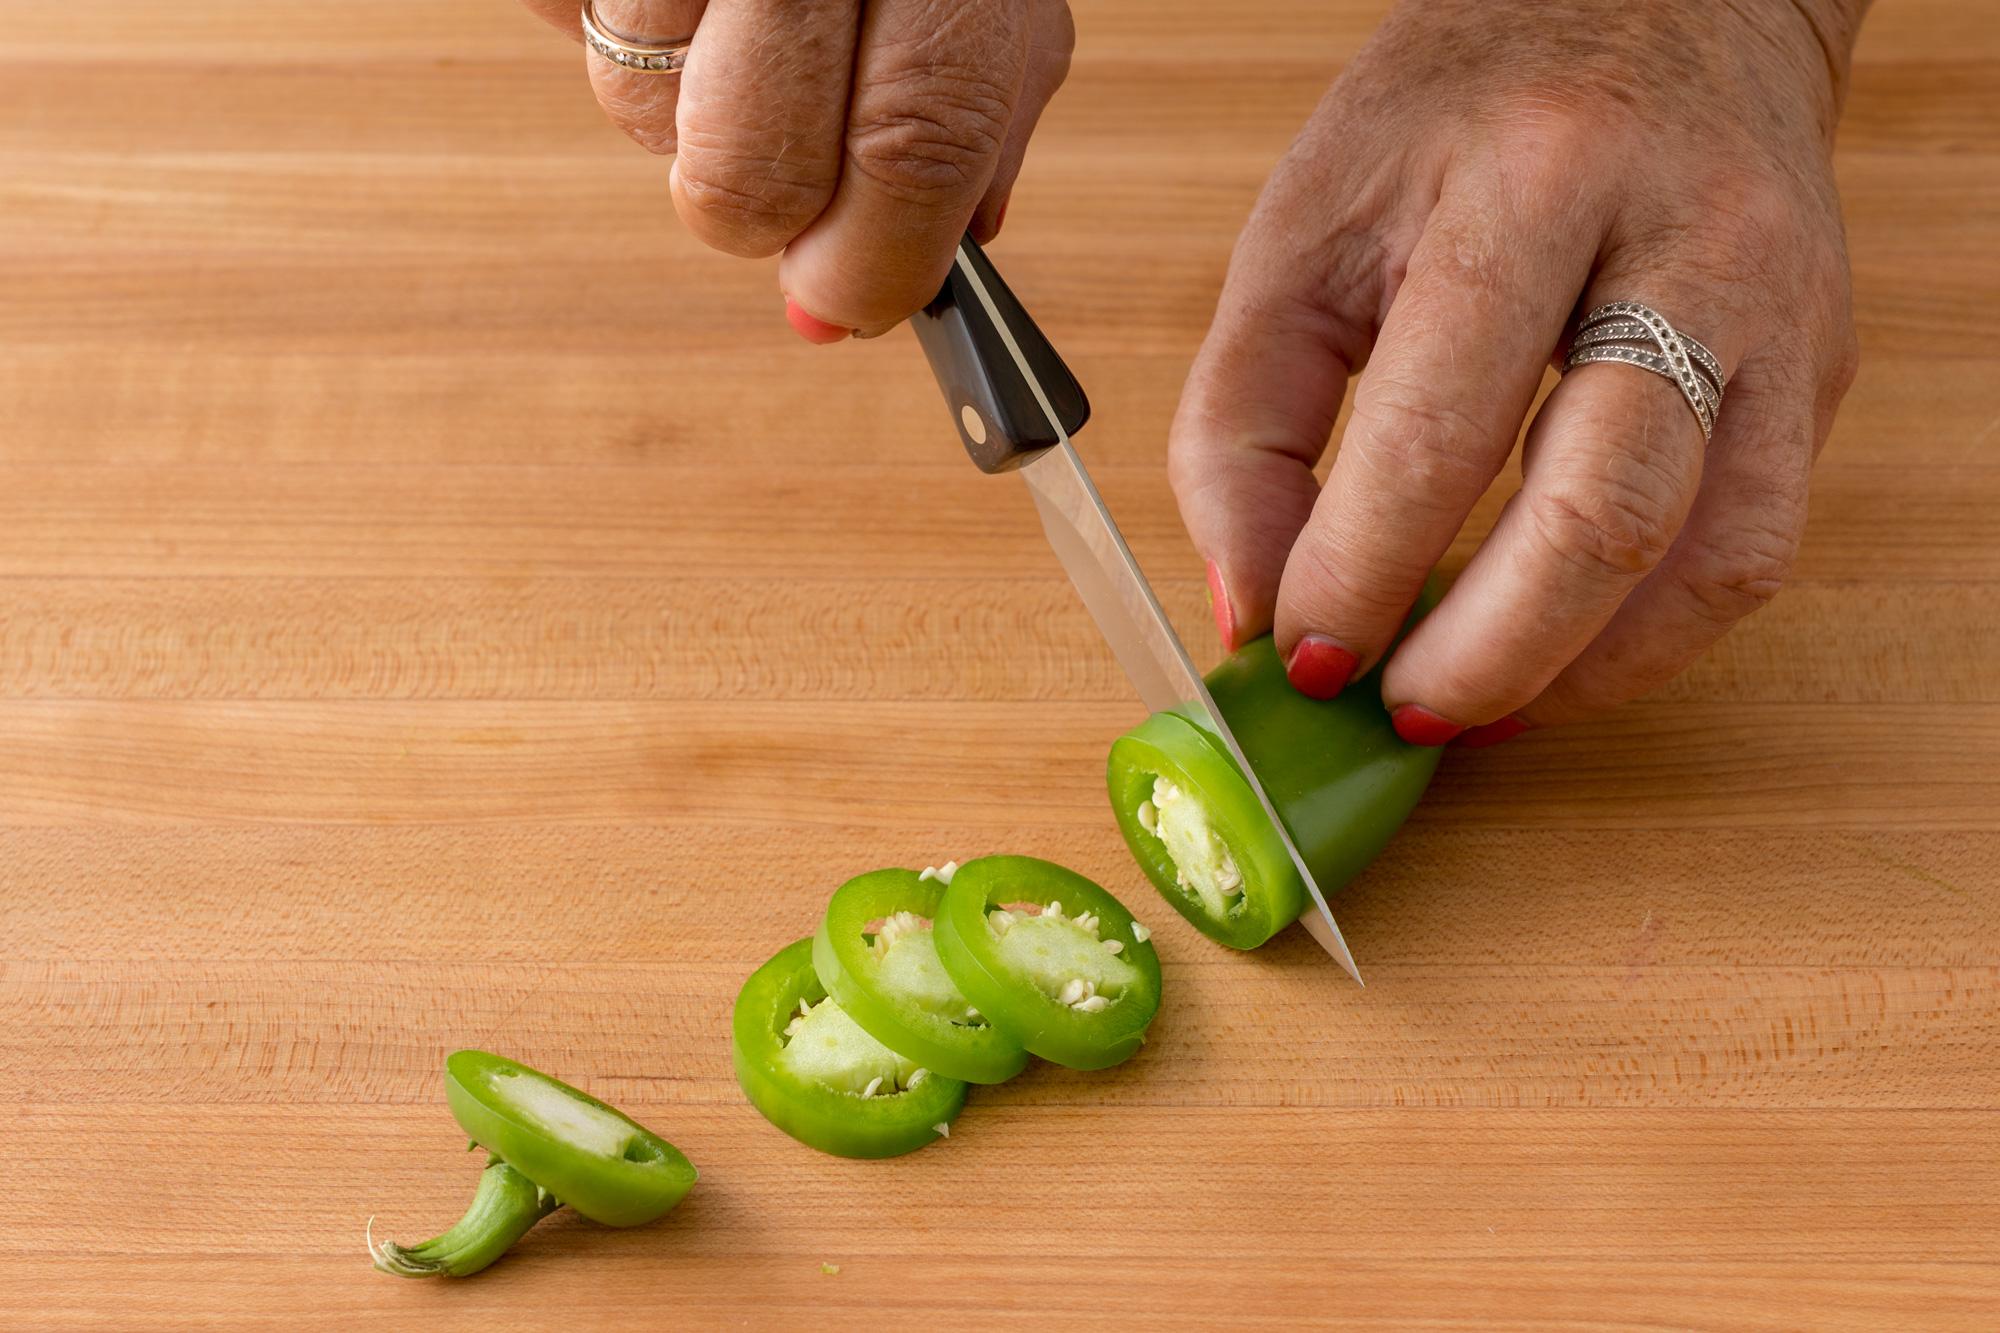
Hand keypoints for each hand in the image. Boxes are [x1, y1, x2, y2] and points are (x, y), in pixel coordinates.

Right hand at [522, 0, 1073, 338]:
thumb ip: (958, 140)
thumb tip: (851, 303)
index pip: (919, 137)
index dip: (877, 258)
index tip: (847, 306)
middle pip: (758, 160)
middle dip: (760, 220)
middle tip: (773, 194)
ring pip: (637, 105)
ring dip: (674, 109)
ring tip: (722, 13)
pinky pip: (552, 15)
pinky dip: (594, 19)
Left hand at [1170, 0, 1865, 745]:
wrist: (1659, 12)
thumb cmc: (1459, 119)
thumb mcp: (1303, 230)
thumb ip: (1245, 423)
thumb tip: (1253, 606)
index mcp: (1529, 182)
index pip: (1439, 427)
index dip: (1358, 570)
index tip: (1299, 652)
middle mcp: (1682, 244)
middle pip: (1602, 511)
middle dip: (1480, 652)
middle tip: (1390, 709)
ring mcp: (1773, 313)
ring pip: (1709, 556)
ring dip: (1575, 670)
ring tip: (1467, 706)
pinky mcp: (1816, 370)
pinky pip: (1753, 550)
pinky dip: (1648, 641)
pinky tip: (1555, 661)